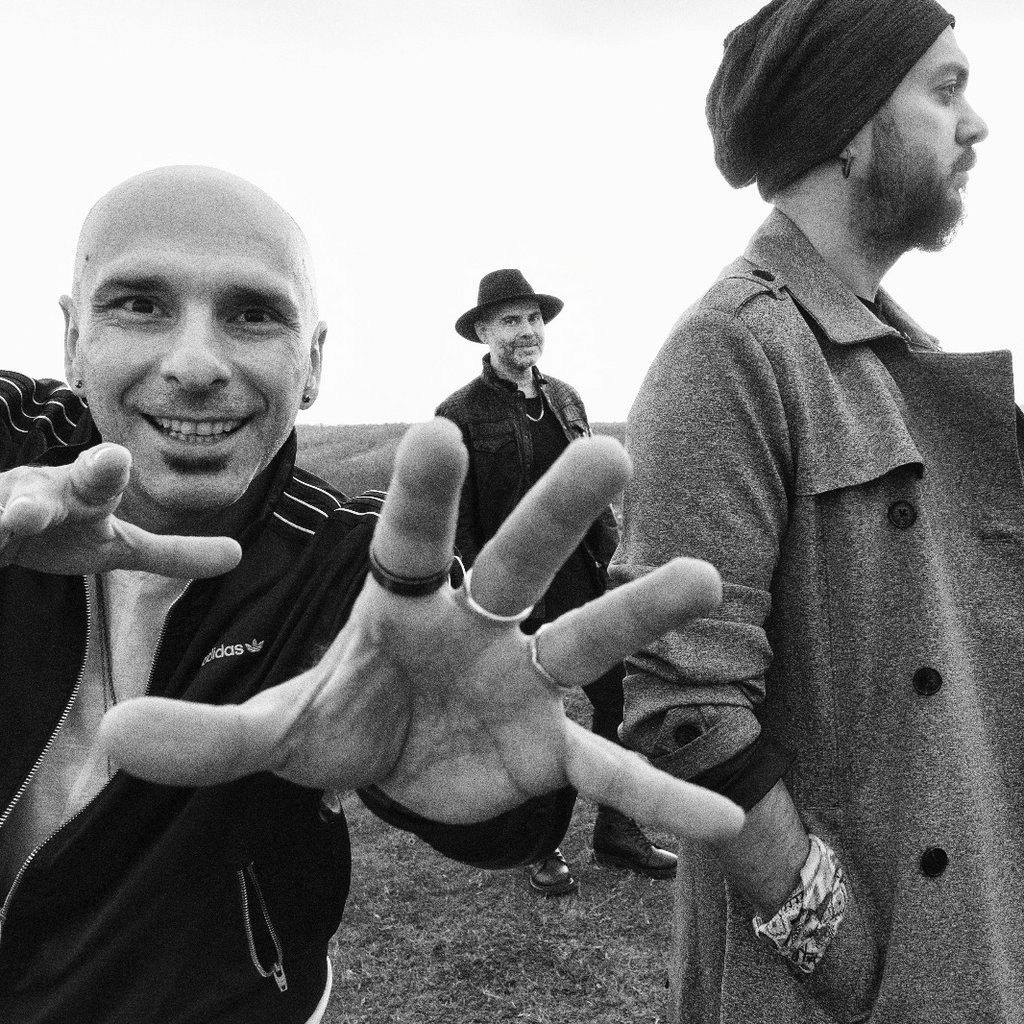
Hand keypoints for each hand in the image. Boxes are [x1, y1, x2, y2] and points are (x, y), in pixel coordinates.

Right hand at [0, 443, 240, 577]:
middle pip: (50, 487)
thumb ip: (173, 552)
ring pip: (10, 507)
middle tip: (90, 470)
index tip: (117, 459)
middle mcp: (42, 493)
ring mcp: (4, 508)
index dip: (105, 471)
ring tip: (21, 518)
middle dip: (67, 478)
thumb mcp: (115, 546)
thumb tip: (237, 555)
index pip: (99, 483)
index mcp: (83, 496)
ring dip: (14, 513)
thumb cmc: (61, 532)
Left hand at [100, 419, 743, 841]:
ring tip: (704, 578)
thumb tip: (116, 734)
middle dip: (557, 511)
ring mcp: (523, 683)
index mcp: (402, 606)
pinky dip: (656, 791)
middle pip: (518, 561)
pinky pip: (606, 769)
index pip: (408, 540)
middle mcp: (476, 625)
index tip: (440, 429)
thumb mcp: (274, 732)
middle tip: (608, 448)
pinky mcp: (550, 747)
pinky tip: (718, 818)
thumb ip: (210, 733)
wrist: (402, 763)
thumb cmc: (346, 721)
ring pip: (584, 640)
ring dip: (639, 611)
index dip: (421, 494)